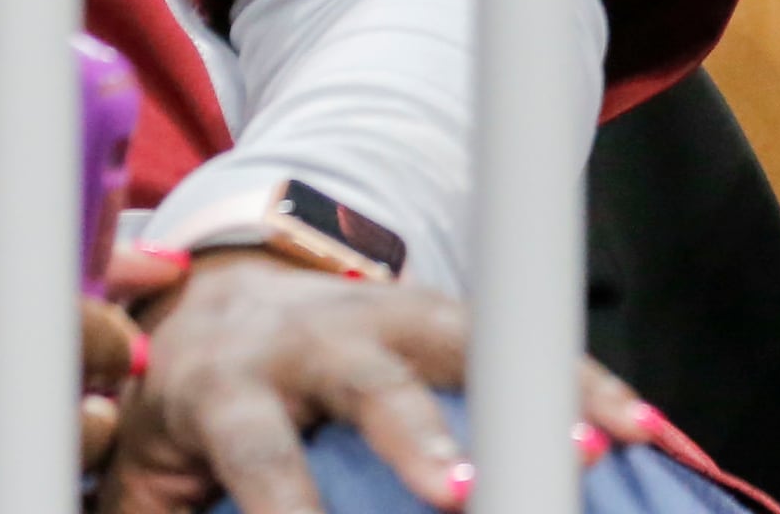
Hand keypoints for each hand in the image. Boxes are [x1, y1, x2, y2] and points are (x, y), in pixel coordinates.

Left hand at [104, 253, 673, 513]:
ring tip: (600, 449)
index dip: (286, 506)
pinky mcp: (440, 311)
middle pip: (371, 383)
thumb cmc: (175, 406)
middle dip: (420, 438)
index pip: (257, 451)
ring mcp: (384, 313)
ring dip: (534, 394)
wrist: (215, 288)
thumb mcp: (135, 468)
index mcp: (224, 387)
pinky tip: (644, 426)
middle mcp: (310, 339)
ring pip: (465, 342)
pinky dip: (583, 380)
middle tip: (463, 494)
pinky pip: (519, 338)